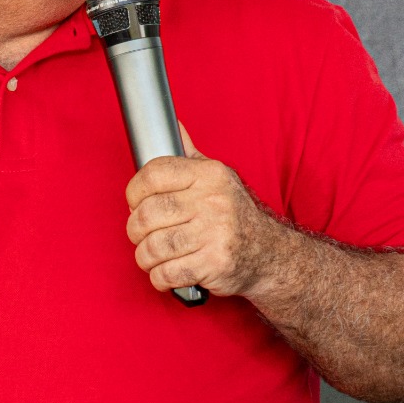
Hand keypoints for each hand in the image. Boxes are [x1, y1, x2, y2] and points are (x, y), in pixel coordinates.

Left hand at [125, 124, 296, 297]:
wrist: (269, 254)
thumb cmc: (233, 215)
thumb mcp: (216, 177)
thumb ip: (189, 154)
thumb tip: (173, 125)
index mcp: (209, 174)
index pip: (154, 174)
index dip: (134, 191)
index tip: (134, 203)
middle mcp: (213, 201)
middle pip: (149, 214)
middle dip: (135, 229)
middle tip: (140, 235)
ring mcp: (215, 233)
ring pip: (154, 246)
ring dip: (145, 257)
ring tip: (151, 256)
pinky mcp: (215, 264)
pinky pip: (168, 273)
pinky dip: (159, 278)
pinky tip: (164, 273)